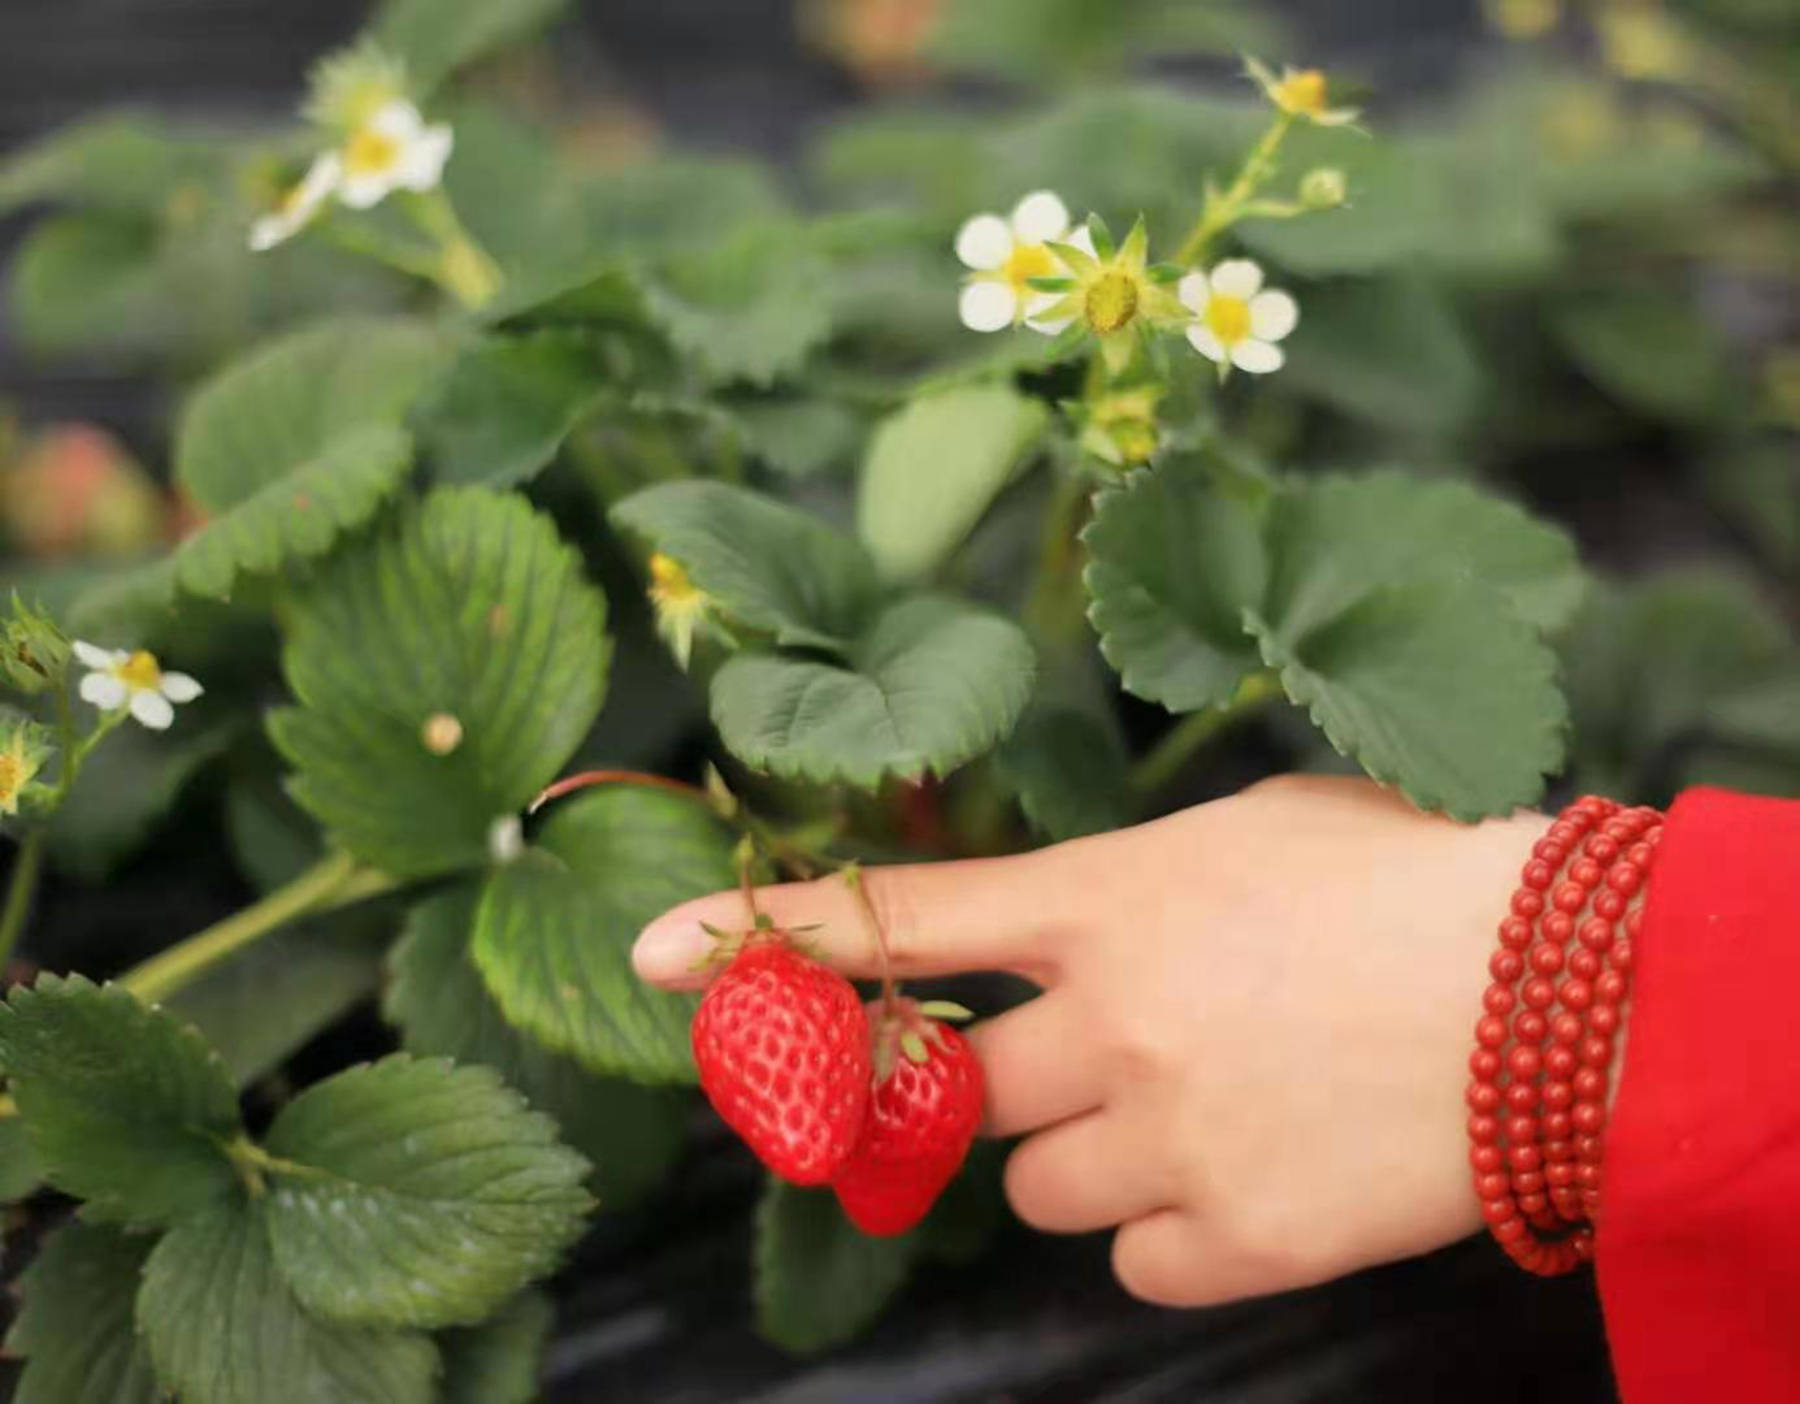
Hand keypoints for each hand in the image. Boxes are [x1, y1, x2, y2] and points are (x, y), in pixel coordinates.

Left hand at [633, 775, 1548, 1307]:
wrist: (1554, 998)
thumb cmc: (1403, 884)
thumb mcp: (1246, 834)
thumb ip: (1126, 883)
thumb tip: (1062, 933)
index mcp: (1104, 899)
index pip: (895, 918)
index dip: (765, 933)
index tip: (655, 953)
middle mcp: (1106, 1021)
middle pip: (954, 1090)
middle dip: (998, 1083)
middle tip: (1099, 1055)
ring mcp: (1161, 1135)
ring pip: (1039, 1184)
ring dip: (1092, 1154)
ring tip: (1205, 1109)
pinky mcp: (1230, 1237)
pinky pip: (1133, 1259)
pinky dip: (1170, 1227)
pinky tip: (1250, 1172)